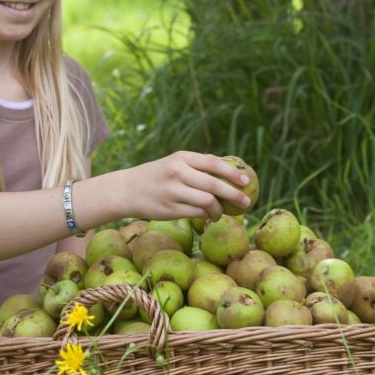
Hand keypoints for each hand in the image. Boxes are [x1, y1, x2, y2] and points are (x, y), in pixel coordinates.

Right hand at [119, 151, 251, 220]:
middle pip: (214, 184)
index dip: (232, 172)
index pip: (213, 163)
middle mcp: (177, 172)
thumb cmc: (158, 176)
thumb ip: (198, 166)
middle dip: (233, 195)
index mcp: (181, 158)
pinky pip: (196, 213)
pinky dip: (206, 215)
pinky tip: (209, 216)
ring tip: (221, 212)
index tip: (247, 181)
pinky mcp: (169, 209)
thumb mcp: (174, 163)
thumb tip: (231, 171)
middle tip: (246, 202)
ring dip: (219, 209)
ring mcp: (173, 191)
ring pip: (207, 201)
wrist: (127, 189)